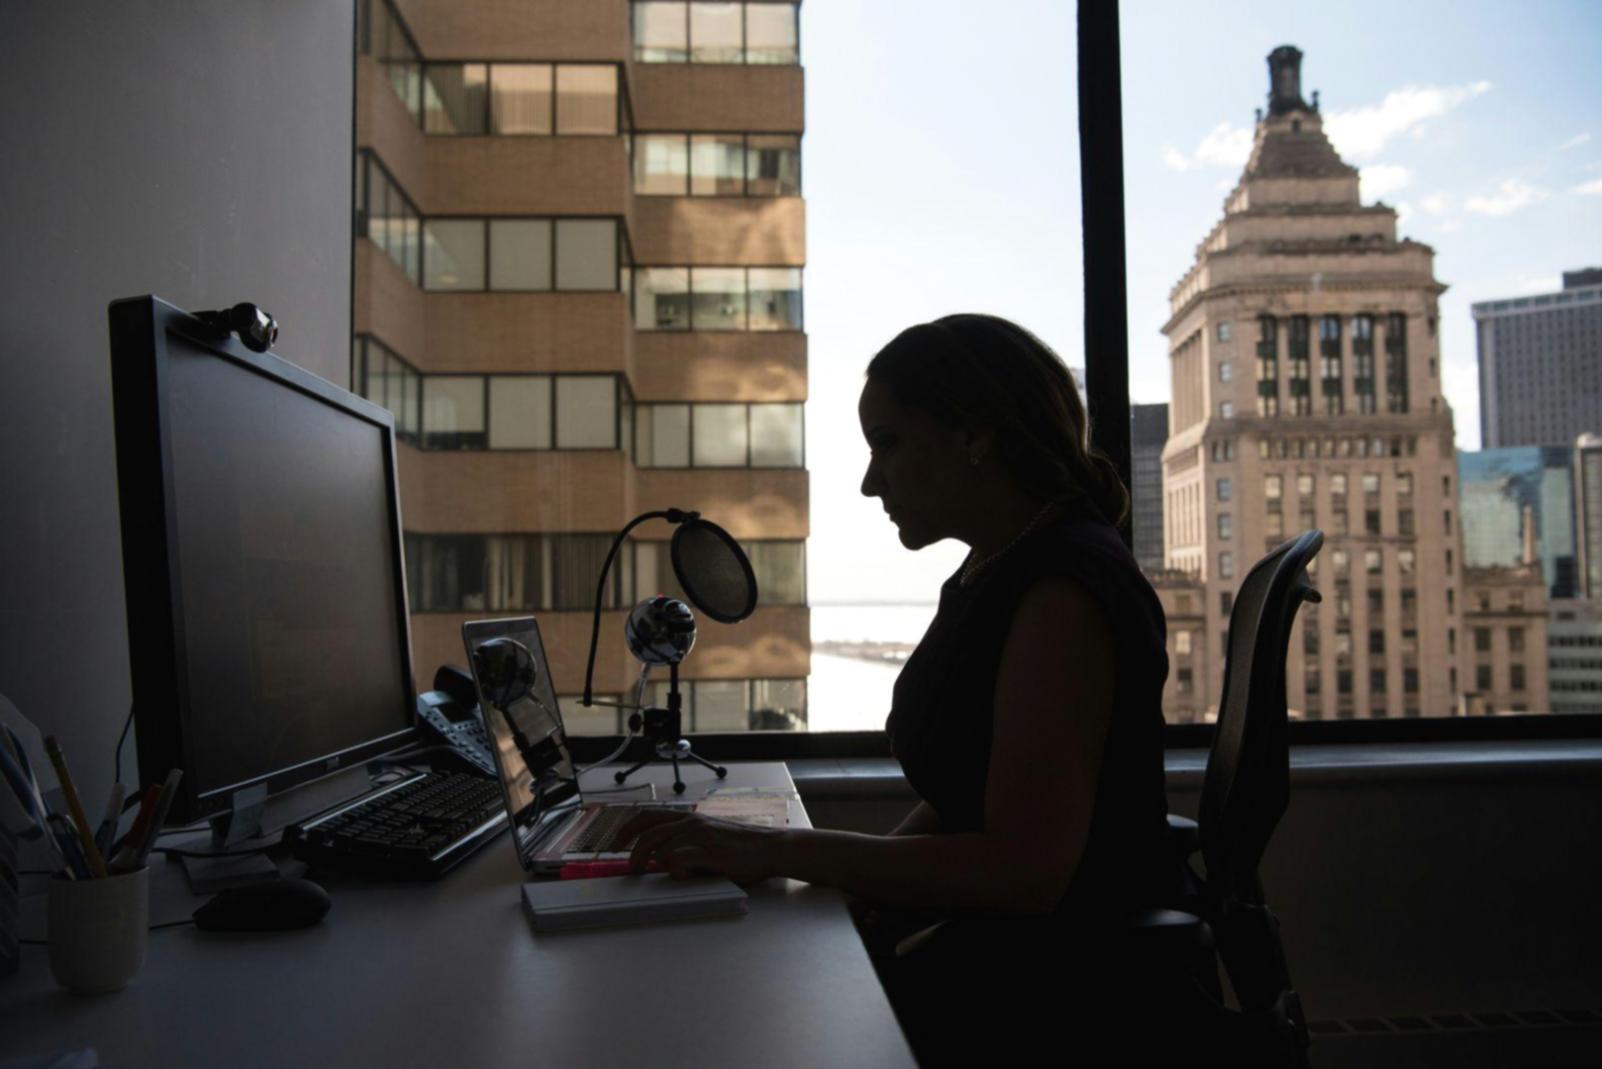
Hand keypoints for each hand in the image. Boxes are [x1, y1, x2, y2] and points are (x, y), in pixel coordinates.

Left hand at [622, 810, 784, 884]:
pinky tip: (681, 876)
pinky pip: (678, 860)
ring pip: (661, 848)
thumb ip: (687, 845)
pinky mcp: (710, 852)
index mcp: (690, 818)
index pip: (649, 816)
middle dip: (632, 851)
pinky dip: (673, 870)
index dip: (627, 829)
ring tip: (650, 876)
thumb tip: (664, 861)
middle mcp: (692, 822)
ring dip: (651, 864)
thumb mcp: (710, 838)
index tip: (615, 844)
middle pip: (648, 833)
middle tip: (629, 869)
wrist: (770, 847)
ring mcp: (701, 836)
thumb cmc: (742, 846)